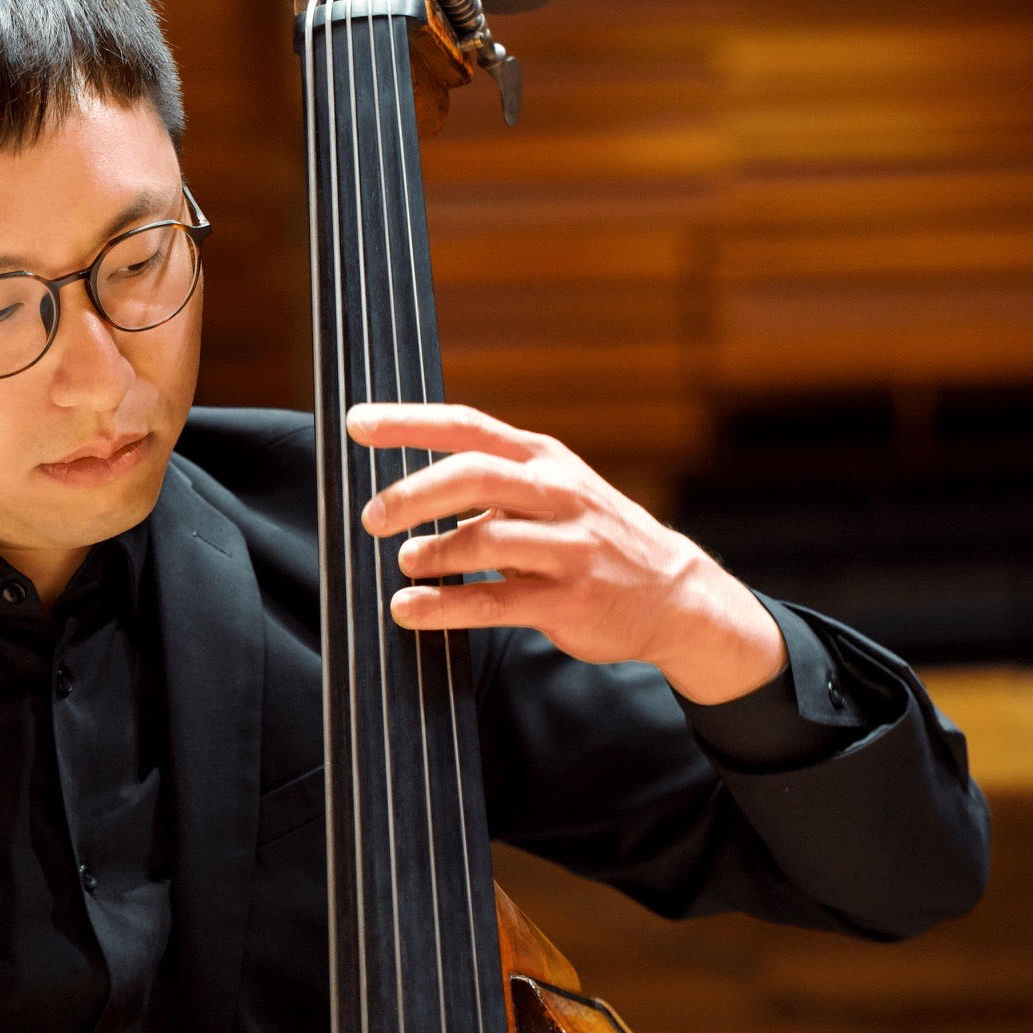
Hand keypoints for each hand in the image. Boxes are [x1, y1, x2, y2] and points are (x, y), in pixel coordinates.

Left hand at [348, 402, 786, 704]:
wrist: (675, 593)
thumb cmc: (590, 537)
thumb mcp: (550, 491)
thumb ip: (489, 485)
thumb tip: (403, 493)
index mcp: (543, 458)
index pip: (467, 428)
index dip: (409, 423)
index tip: (357, 423)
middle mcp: (557, 493)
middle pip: (474, 475)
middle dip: (413, 494)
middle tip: (371, 516)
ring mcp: (568, 547)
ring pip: (484, 540)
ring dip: (432, 554)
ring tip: (406, 563)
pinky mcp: (569, 600)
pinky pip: (494, 602)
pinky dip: (444, 606)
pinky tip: (410, 609)